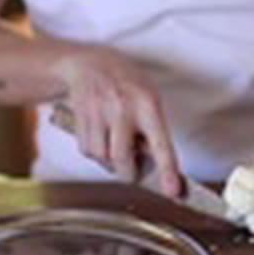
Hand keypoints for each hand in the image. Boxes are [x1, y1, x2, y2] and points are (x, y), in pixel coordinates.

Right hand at [53, 46, 181, 196]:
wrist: (90, 64)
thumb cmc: (126, 84)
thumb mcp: (149, 97)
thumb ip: (153, 129)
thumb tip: (154, 164)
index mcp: (147, 103)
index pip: (160, 143)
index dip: (167, 170)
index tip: (173, 190)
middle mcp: (122, 108)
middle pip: (122, 159)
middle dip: (128, 172)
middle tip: (133, 169)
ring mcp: (99, 113)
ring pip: (102, 158)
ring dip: (110, 160)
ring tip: (115, 142)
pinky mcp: (80, 118)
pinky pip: (87, 151)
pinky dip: (95, 151)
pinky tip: (100, 134)